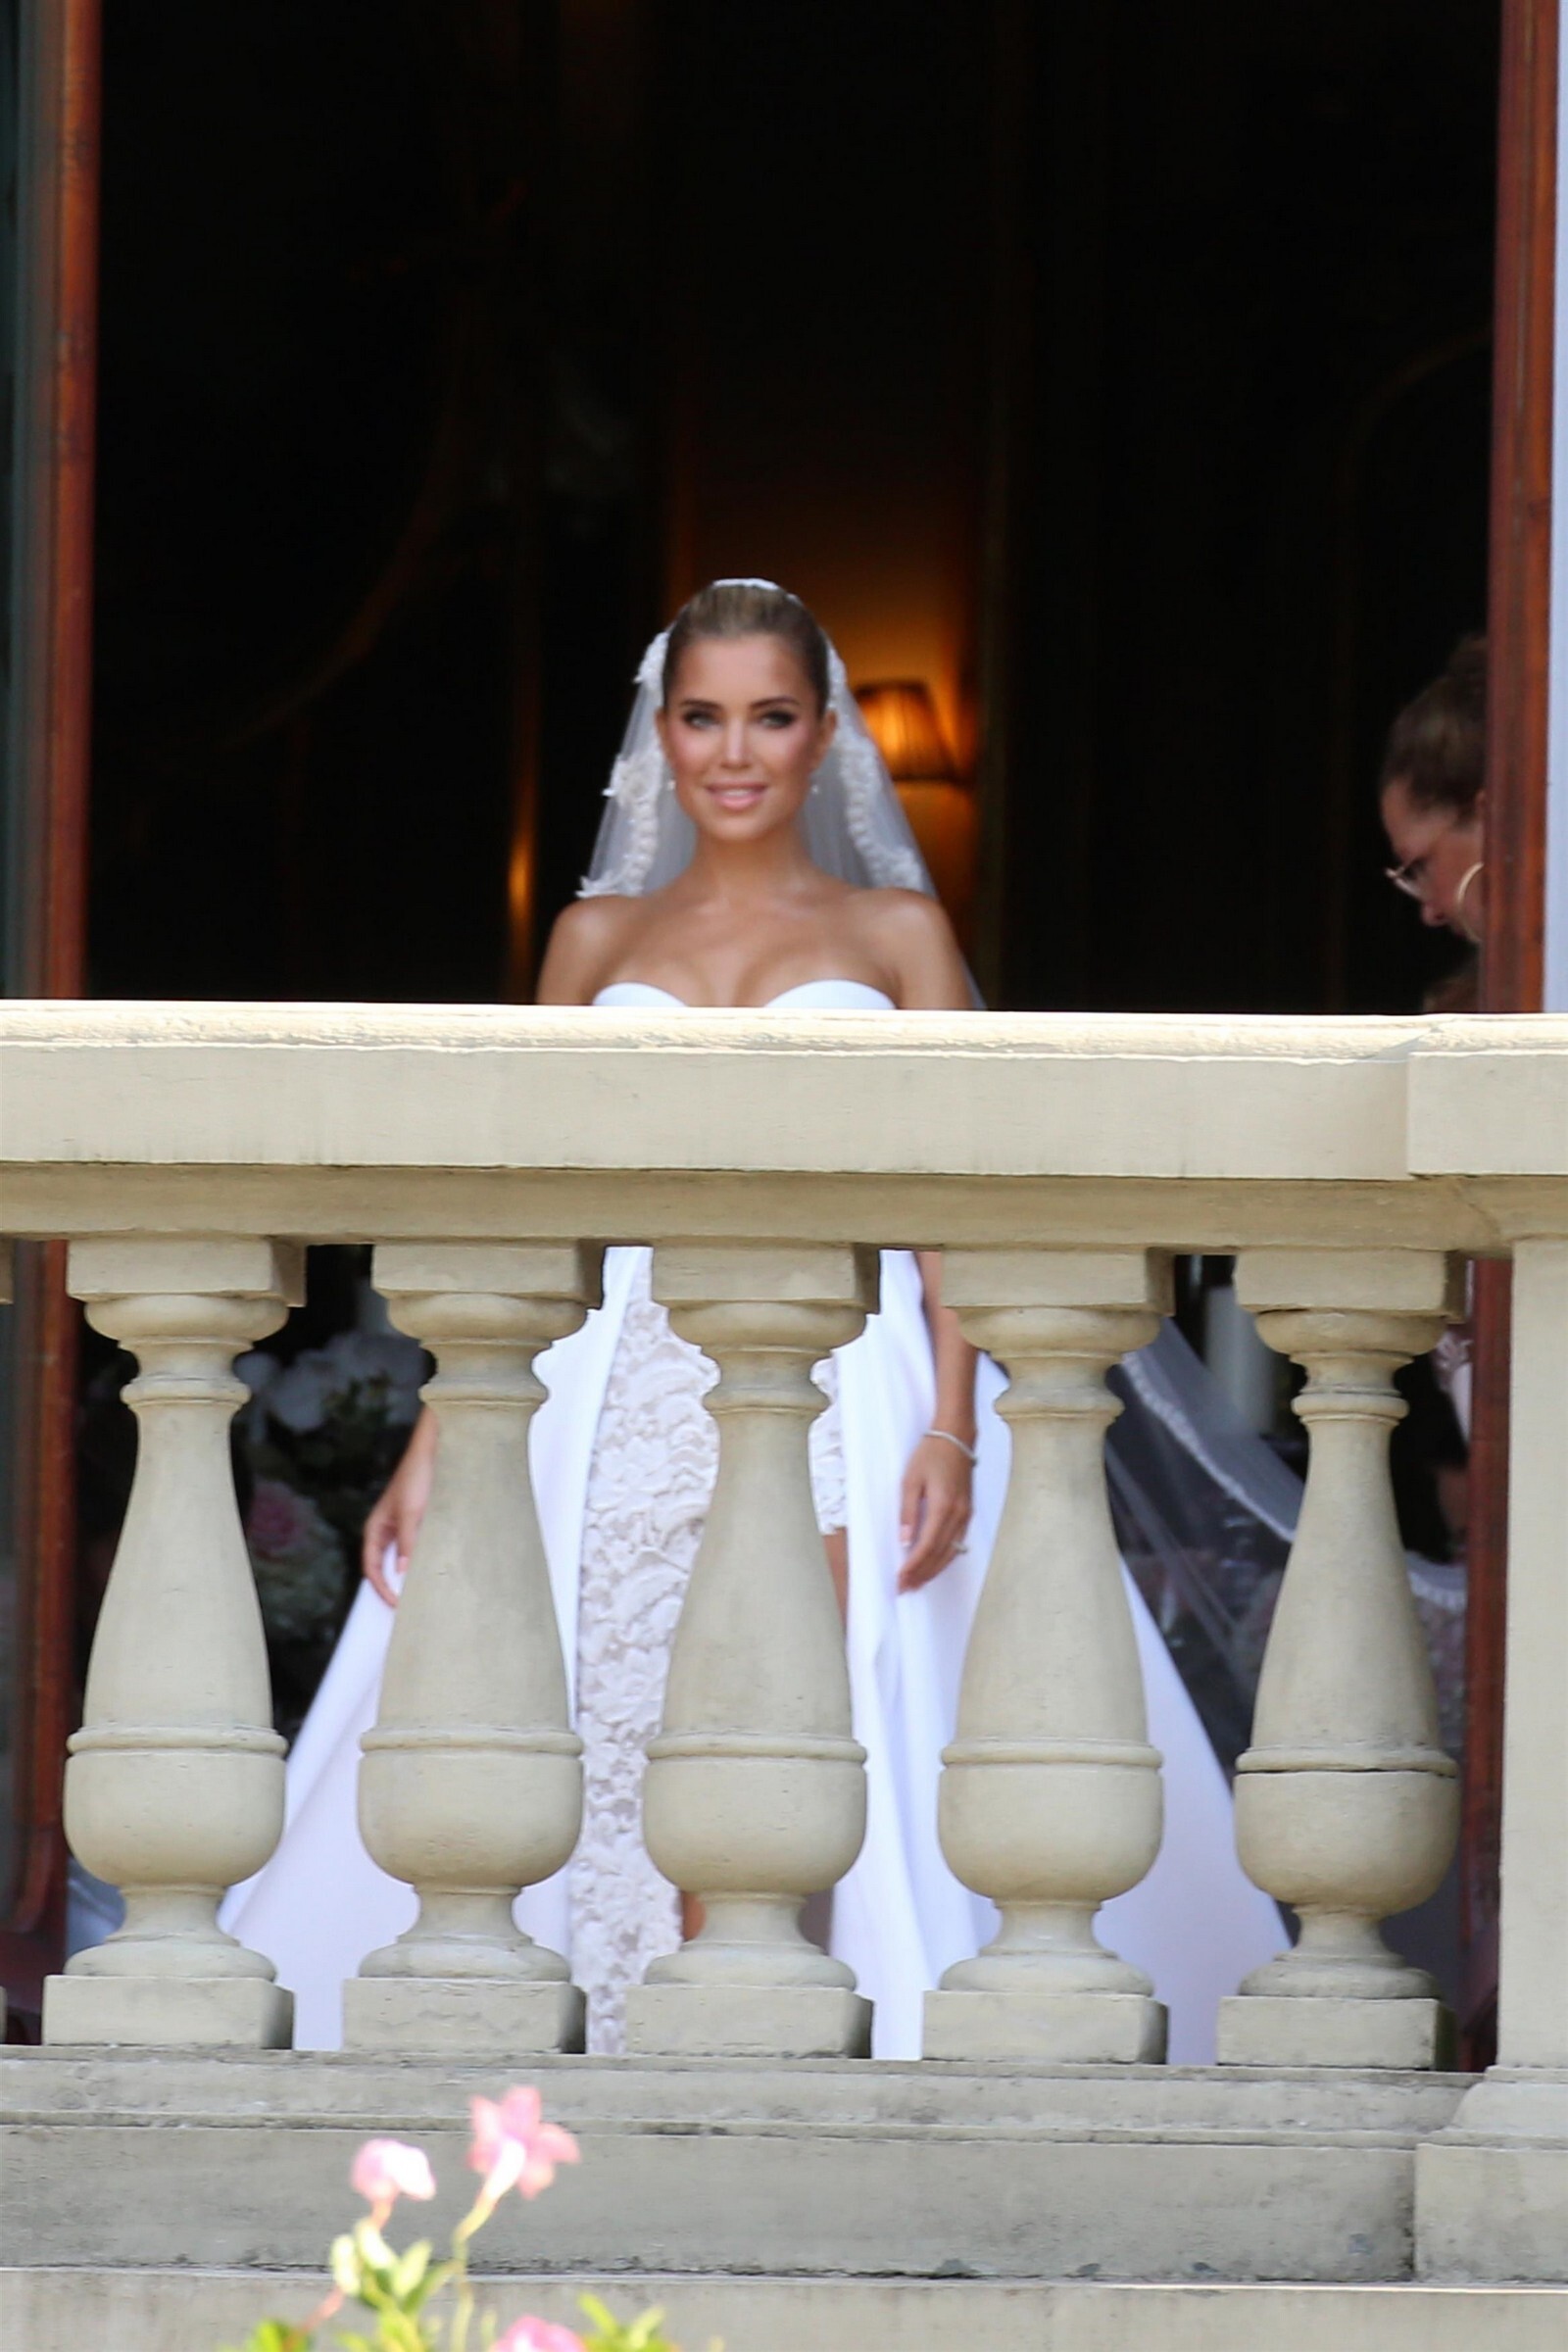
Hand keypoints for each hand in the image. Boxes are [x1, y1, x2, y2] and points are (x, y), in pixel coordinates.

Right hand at [361, 1411, 436, 1605]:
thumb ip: (407, 1543)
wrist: (433, 1453)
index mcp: (376, 1529)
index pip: (371, 1567)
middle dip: (392, 1587)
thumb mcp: (412, 1512)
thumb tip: (401, 1573)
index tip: (396, 1603)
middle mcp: (386, 1532)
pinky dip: (421, 1563)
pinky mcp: (419, 1525)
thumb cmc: (417, 1478)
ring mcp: (403, 1529)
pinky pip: (416, 1550)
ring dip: (408, 1576)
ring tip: (420, 1595)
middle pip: (383, 1567)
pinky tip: (432, 1573)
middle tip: (406, 1607)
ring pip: (401, 1560)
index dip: (381, 1587)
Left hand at [897, 1432, 973, 1592]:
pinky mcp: (968, 1513)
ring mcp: (966, 1515)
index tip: (899, 1579)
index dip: (913, 1566)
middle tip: (904, 1588)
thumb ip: (907, 1511)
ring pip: (951, 1553)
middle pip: (939, 1554)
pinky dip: (945, 1559)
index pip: (926, 1546)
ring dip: (933, 1570)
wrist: (957, 1437)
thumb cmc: (930, 1455)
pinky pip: (957, 1544)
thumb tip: (904, 1541)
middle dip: (921, 1574)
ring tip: (916, 1583)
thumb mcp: (911, 1480)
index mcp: (942, 1506)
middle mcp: (958, 1515)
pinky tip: (934, 1566)